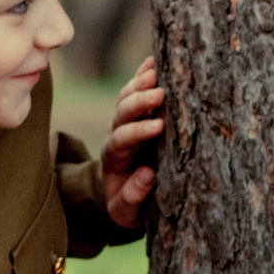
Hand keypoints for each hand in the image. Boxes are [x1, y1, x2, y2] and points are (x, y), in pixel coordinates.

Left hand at [100, 56, 164, 227]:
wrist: (121, 197)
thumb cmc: (128, 206)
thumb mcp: (127, 212)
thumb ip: (133, 197)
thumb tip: (147, 175)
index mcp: (113, 159)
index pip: (121, 140)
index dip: (137, 132)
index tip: (157, 127)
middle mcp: (115, 135)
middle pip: (121, 113)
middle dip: (138, 102)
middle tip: (159, 93)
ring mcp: (123, 122)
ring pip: (125, 98)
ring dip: (139, 83)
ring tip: (156, 70)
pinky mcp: (134, 115)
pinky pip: (134, 91)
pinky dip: (142, 76)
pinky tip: (153, 61)